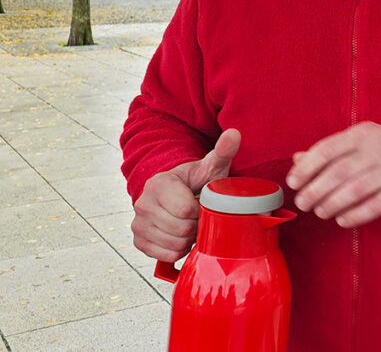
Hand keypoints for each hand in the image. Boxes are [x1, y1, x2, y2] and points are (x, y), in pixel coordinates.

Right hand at [131, 128, 240, 261]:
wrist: (177, 192)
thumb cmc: (197, 181)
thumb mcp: (211, 166)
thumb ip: (223, 151)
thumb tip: (235, 133)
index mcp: (159, 184)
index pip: (187, 210)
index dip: (202, 211)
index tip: (204, 203)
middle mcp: (143, 203)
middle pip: (181, 229)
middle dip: (196, 226)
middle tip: (200, 216)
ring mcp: (138, 223)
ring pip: (174, 244)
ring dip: (189, 239)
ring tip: (191, 224)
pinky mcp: (139, 240)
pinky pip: (165, 255)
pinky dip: (178, 250)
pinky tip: (181, 235)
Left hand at [286, 121, 380, 227]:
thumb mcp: (361, 138)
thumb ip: (330, 149)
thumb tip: (298, 159)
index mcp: (362, 134)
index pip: (327, 149)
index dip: (306, 168)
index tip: (293, 182)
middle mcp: (376, 150)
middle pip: (338, 173)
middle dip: (315, 191)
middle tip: (303, 203)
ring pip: (355, 191)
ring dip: (332, 204)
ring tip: (320, 212)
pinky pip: (375, 206)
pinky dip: (355, 215)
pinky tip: (342, 220)